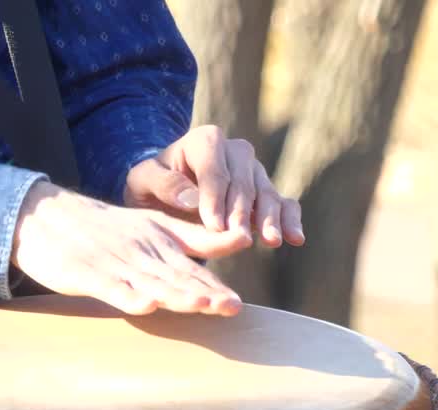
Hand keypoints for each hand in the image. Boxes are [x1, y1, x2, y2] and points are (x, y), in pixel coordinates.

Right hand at [12, 181, 248, 315]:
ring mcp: (113, 261)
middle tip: (230, 306)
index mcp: (159, 240)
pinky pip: (108, 286)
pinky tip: (145, 305)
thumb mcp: (154, 226)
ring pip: (148, 281)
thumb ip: (196, 238)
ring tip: (199, 306)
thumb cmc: (106, 229)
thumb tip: (243, 239)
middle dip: (203, 292)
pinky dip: (127, 296)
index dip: (213, 285)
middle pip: (175, 275)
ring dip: (174, 295)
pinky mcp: (84, 272)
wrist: (45, 217)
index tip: (236, 303)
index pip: (191, 267)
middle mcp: (140, 250)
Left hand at [123, 125, 304, 247]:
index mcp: (206, 140)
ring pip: (266, 192)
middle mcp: (235, 151)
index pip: (215, 170)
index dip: (216, 198)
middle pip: (244, 182)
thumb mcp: (142, 180)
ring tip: (271, 241)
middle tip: (238, 238)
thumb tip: (192, 200)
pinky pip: (284, 203)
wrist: (164, 193)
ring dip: (270, 218)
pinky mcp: (265, 193)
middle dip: (241, 212)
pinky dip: (291, 219)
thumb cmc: (150, 185)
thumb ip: (163, 184)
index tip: (213, 226)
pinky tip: (295, 238)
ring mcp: (254, 172)